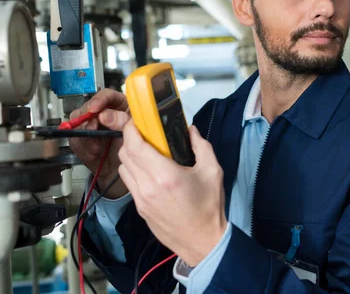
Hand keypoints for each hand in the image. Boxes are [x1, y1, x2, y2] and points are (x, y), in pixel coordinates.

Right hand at [68, 88, 130, 197]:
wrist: (124, 167)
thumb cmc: (133, 145)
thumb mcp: (132, 130)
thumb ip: (121, 120)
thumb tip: (105, 114)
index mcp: (120, 105)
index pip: (107, 95)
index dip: (99, 100)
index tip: (94, 108)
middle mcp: (104, 112)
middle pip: (89, 106)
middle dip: (88, 117)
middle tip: (92, 128)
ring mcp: (91, 123)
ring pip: (78, 119)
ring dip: (84, 131)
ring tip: (96, 143)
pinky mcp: (81, 136)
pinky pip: (74, 136)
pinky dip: (82, 144)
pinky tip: (94, 150)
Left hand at [118, 121, 226, 265]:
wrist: (202, 242)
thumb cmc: (209, 207)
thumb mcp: (213, 171)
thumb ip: (201, 146)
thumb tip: (190, 130)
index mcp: (165, 175)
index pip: (135, 146)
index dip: (131, 130)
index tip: (137, 121)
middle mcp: (148, 187)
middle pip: (125, 154)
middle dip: (130, 140)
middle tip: (145, 134)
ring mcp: (141, 199)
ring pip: (123, 169)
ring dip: (130, 156)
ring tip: (147, 153)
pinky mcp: (140, 208)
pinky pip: (129, 183)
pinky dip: (134, 171)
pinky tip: (149, 171)